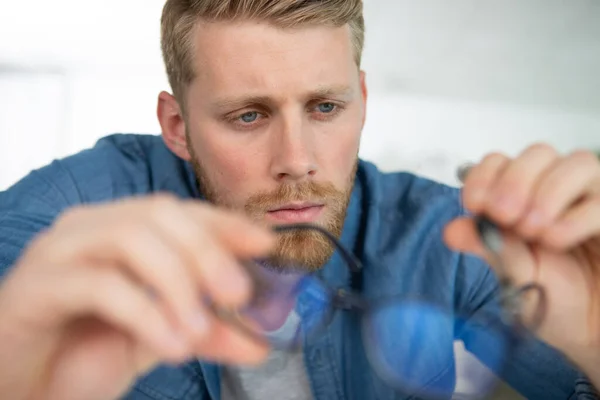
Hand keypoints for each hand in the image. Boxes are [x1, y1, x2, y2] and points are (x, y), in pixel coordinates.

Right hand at [0, 195, 273, 399]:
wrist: (22, 386)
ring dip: (178, 282)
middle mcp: (90, 228)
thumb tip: (258, 344)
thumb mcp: (159, 336)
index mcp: (120, 228)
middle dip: (207, 251)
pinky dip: (146, 313)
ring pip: (131, 238)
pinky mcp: (36, 286)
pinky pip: (100, 285)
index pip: (181, 211)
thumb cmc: (83, 351)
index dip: (225, 223)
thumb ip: (205, 332)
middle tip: (238, 295)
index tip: (266, 244)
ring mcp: (60, 251)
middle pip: (159, 214)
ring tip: (201, 329)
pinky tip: (172, 346)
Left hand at [444, 143, 599, 377]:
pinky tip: (557, 239)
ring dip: (548, 192)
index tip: (474, 203)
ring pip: (578, 163)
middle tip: (504, 215)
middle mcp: (555, 191)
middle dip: (515, 180)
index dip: (484, 175)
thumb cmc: (550, 300)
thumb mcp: (513, 276)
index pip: (500, 162)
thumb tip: (452, 230)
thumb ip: (489, 248)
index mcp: (520, 199)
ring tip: (534, 231)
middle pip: (539, 153)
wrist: (589, 330)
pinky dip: (576, 216)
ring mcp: (590, 200)